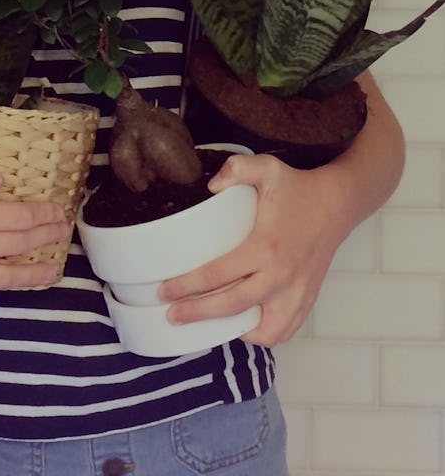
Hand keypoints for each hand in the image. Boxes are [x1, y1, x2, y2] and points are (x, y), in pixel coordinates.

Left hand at [157, 153, 351, 346]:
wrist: (338, 203)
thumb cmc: (298, 187)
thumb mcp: (267, 167)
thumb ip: (237, 168)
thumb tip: (208, 185)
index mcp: (265, 248)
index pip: (217, 275)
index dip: (186, 286)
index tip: (163, 291)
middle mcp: (281, 277)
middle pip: (232, 307)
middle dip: (197, 314)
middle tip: (171, 315)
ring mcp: (296, 292)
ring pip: (265, 332)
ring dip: (237, 332)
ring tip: (214, 323)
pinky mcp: (307, 299)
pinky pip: (285, 331)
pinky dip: (265, 333)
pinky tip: (247, 322)